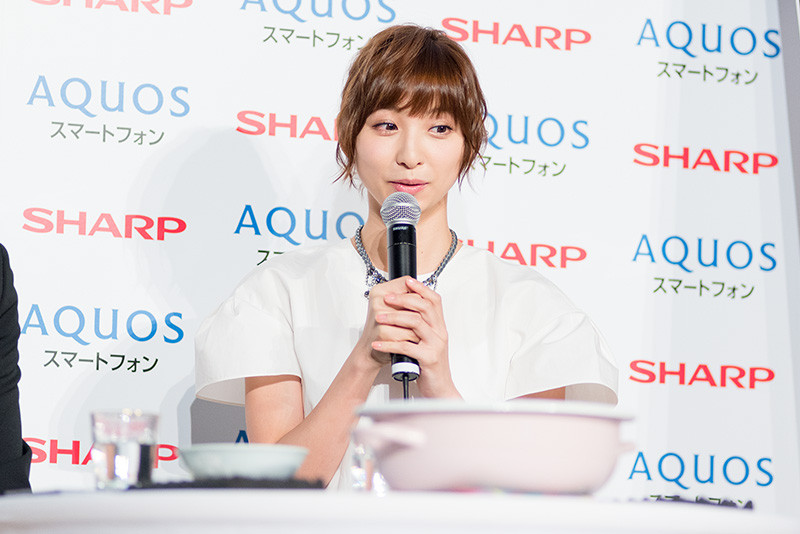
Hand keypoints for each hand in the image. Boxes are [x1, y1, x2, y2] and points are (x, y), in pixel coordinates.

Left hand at [368, 277, 459, 398]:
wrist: (439, 390)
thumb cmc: (429, 365)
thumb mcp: (427, 342)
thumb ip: (420, 327)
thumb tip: (404, 309)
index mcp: (439, 327)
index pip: (434, 300)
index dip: (421, 288)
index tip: (407, 280)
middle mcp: (440, 333)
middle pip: (424, 306)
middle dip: (403, 299)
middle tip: (386, 298)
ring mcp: (435, 345)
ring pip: (415, 322)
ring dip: (394, 318)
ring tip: (378, 318)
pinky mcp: (428, 358)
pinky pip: (406, 346)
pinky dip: (389, 344)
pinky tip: (378, 344)